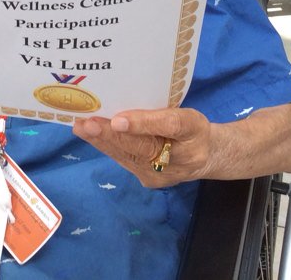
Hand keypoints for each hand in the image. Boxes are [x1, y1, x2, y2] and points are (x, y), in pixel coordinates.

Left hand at [73, 107, 212, 187]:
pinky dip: (107, 147)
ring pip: (128, 155)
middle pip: (142, 146)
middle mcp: (179, 157)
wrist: (208, 157)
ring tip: (82, 128)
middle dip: (111, 135)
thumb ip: (160, 112)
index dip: (142, 123)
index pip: (168, 126)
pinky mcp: (150, 181)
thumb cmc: (192, 129)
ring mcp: (163, 174)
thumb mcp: (185, 113)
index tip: (118, 120)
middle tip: (87, 124)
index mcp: (193, 131)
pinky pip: (126, 161)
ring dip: (102, 142)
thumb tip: (122, 110)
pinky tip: (90, 137)